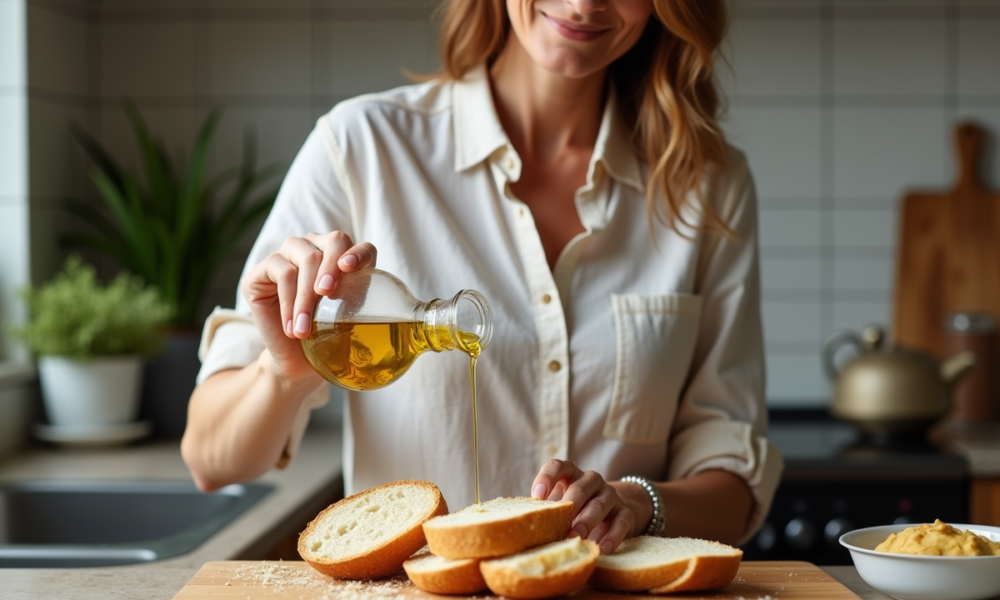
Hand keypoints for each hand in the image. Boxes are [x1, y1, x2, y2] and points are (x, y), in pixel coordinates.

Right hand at [242, 231, 376, 379]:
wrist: (298, 363)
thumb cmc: (329, 341)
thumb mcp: (354, 324)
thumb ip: (376, 310)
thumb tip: (416, 322)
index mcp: (344, 259)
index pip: (360, 247)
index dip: (358, 253)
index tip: (351, 267)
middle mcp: (317, 250)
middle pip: (332, 242)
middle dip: (331, 267)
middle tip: (326, 294)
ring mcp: (287, 257)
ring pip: (305, 258)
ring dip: (306, 296)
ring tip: (304, 329)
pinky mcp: (261, 271)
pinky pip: (280, 271)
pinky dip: (288, 301)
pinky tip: (292, 326)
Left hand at [531, 459, 643, 553]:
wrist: (612, 511)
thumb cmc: (574, 508)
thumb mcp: (559, 503)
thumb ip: (544, 510)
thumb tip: (519, 525)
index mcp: (570, 474)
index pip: (557, 466)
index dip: (546, 478)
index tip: (537, 496)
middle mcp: (591, 480)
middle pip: (580, 487)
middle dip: (570, 506)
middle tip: (561, 525)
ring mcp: (610, 494)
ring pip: (600, 504)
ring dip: (588, 520)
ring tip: (578, 537)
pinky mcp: (625, 511)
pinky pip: (622, 521)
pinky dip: (613, 535)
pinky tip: (603, 548)